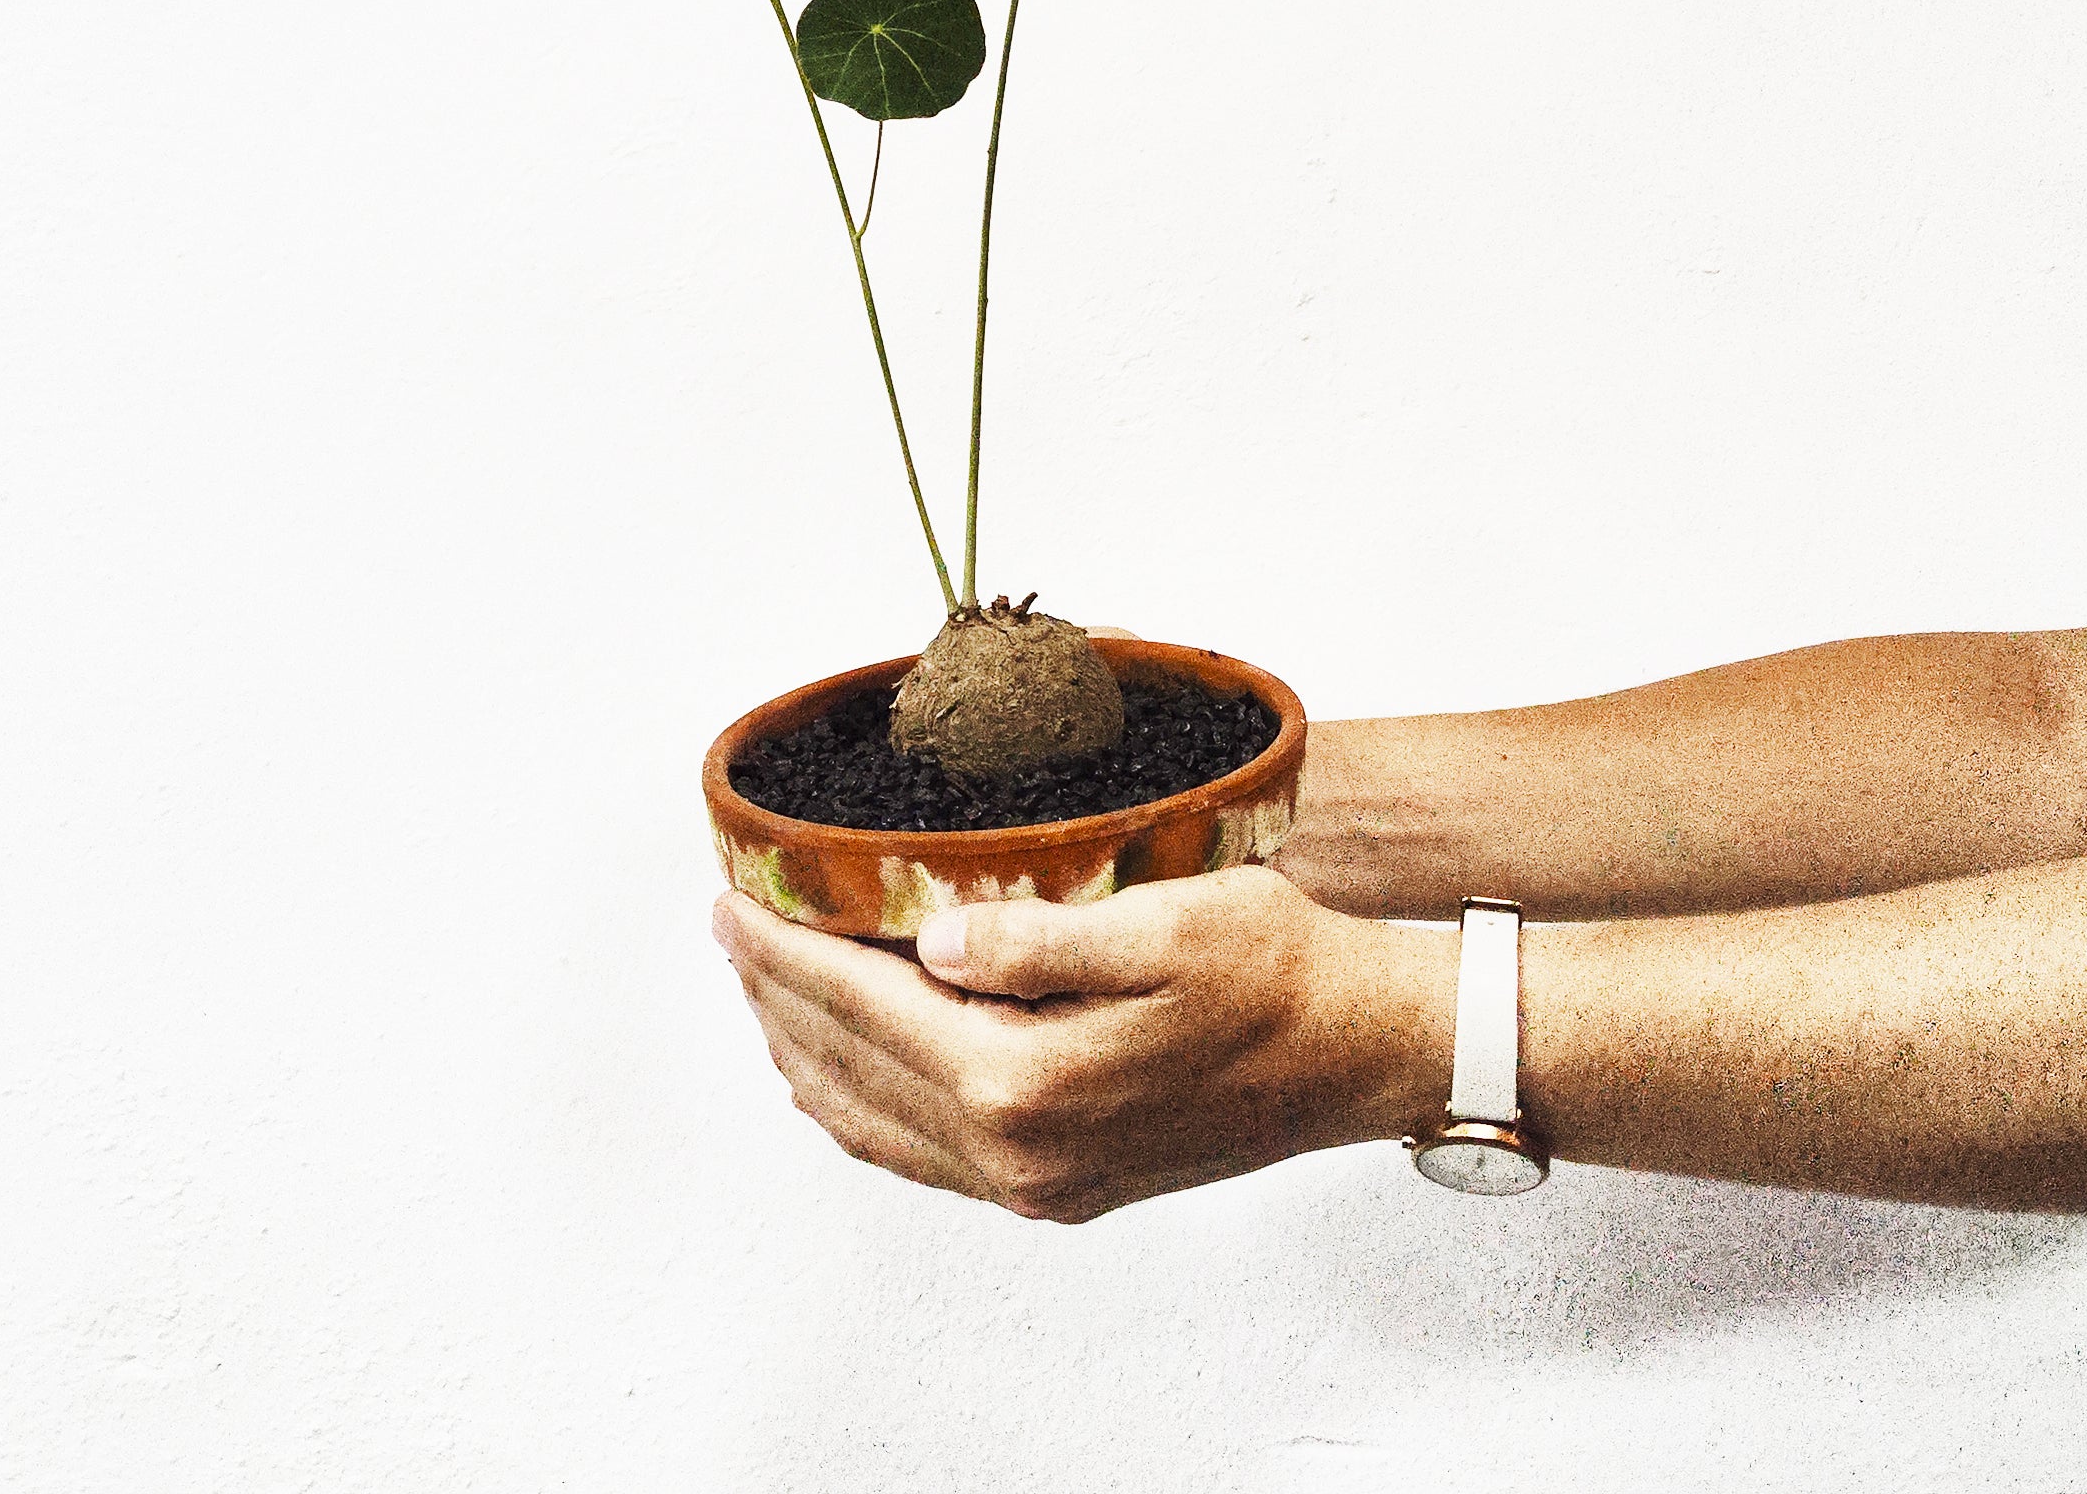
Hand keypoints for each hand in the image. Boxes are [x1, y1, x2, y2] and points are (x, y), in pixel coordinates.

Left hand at [712, 866, 1452, 1222]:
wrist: (1357, 1049)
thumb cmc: (1274, 967)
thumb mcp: (1162, 923)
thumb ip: (1035, 939)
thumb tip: (928, 939)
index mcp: (1028, 1083)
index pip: (863, 1006)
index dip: (787, 950)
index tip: (731, 900)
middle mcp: (1019, 1153)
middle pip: (850, 1069)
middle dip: (777, 996)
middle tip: (730, 927)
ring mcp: (1037, 1182)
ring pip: (875, 1122)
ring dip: (809, 1051)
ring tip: (768, 985)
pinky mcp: (1060, 1186)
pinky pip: (923, 1154)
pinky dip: (865, 1105)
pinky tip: (849, 1066)